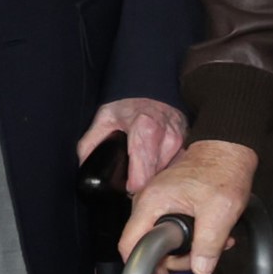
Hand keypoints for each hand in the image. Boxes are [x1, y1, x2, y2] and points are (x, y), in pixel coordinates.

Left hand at [76, 97, 190, 196]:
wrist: (152, 85)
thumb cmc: (128, 103)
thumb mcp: (104, 118)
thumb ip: (90, 143)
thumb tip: (85, 167)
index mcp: (145, 131)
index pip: (143, 177)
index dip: (132, 188)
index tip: (126, 187)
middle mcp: (167, 137)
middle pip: (156, 178)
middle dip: (144, 182)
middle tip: (132, 179)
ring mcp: (180, 140)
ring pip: (167, 173)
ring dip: (155, 174)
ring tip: (143, 166)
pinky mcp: (187, 141)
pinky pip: (176, 164)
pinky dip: (165, 166)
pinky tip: (156, 159)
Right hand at [123, 138, 259, 273]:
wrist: (231, 149)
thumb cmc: (224, 170)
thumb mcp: (220, 211)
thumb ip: (208, 244)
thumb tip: (200, 269)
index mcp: (153, 202)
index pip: (130, 244)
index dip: (141, 268)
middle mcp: (150, 203)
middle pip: (149, 248)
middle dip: (175, 263)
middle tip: (199, 266)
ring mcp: (160, 204)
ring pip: (165, 243)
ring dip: (189, 253)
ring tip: (216, 249)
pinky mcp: (172, 206)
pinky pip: (174, 232)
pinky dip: (192, 242)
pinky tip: (213, 241)